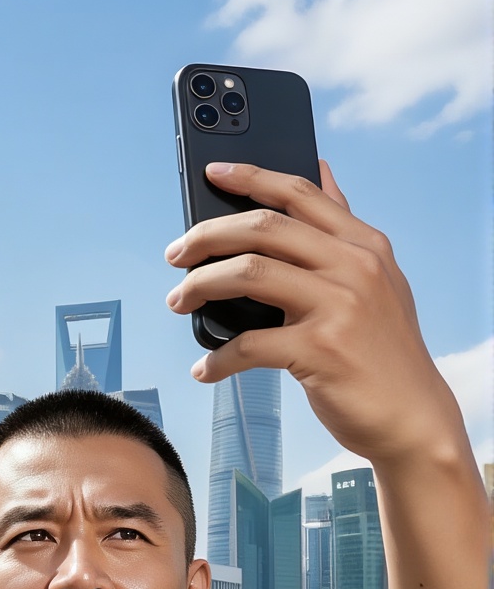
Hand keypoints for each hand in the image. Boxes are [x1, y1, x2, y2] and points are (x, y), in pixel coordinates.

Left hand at [164, 161, 464, 465]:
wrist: (412, 418)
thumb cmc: (383, 352)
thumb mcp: (378, 280)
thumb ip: (343, 229)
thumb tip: (320, 170)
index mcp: (364, 245)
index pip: (299, 194)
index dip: (251, 177)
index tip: (212, 173)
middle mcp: (355, 267)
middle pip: (263, 228)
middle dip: (206, 236)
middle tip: (176, 256)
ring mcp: (339, 307)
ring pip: (249, 273)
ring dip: (201, 286)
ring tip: (178, 301)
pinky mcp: (320, 351)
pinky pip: (249, 345)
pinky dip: (218, 358)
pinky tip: (206, 368)